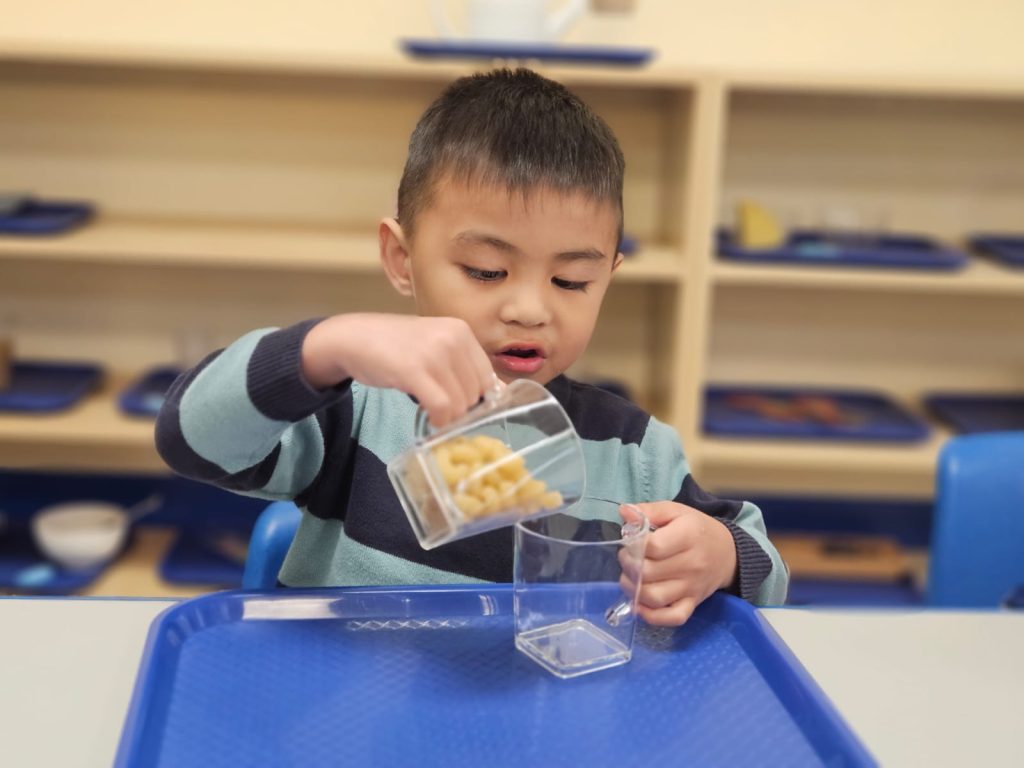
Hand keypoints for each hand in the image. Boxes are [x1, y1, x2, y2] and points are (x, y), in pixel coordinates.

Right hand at [302, 313, 495, 426]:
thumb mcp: (436, 345)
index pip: (487, 377)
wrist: (354, 337)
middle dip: (460, 409)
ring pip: (460, 403)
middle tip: (440, 409)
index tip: (460, 406)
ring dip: (448, 417)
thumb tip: (500, 391)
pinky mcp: (414, 371)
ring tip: (432, 411)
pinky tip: (429, 419)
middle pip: (475, 393)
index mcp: (461, 331)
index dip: (477, 398)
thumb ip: (464, 365)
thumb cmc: (396, 345)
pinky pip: (441, 407)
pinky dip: (439, 421)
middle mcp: (452, 338)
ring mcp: (434, 354)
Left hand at [620, 501, 737, 626]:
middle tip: (627, 559)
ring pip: (655, 597)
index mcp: (688, 536)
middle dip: (629, 566)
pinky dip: (652, 616)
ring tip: (630, 578)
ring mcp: (692, 587)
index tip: (631, 542)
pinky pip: (672, 618)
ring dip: (633, 589)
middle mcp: (692, 564)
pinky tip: (640, 604)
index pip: (652, 546)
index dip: (633, 545)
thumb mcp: (676, 511)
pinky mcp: (693, 604)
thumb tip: (624, 512)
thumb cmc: (696, 529)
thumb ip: (649, 511)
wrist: (727, 553)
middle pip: (649, 572)